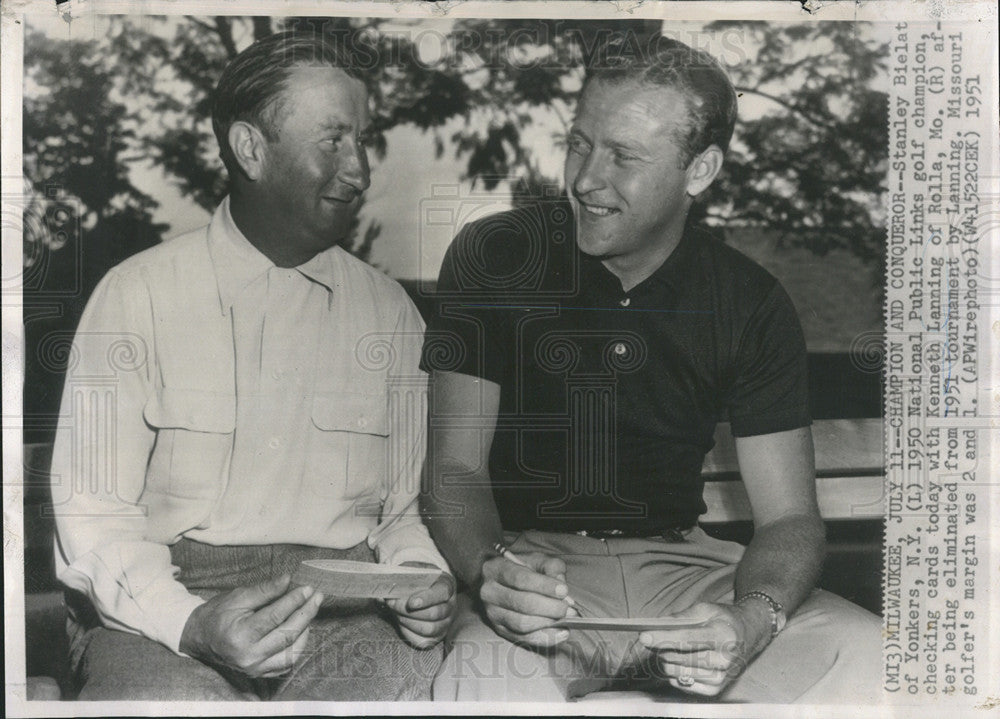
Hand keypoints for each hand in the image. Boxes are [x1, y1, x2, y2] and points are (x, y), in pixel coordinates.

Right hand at [179, 574, 322, 678]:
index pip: (275, 616)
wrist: (200, 637)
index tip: (308, 588)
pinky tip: (301, 630)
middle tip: (317, 596)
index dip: (294, 600)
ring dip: (305, 630)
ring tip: (310, 611)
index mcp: (240, 635)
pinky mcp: (260, 673)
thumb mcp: (238, 597)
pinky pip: (286, 663)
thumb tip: (288, 580)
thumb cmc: (218, 614)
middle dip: (306, 613)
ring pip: (291, 652)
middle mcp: (248, 656)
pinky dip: (297, 647)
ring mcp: (255, 668)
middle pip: (287, 634)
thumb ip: (265, 590)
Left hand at [385, 562, 455, 648]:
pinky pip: (423, 641)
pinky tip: (401, 621)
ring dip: (407, 621)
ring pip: (429, 629)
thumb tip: (387, 588)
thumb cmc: (416, 580)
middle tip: (392, 604)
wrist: (420, 591)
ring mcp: (445, 622)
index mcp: (446, 585)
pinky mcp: (437, 636)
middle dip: (409, 611)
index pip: (442, 593)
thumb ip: (401, 576)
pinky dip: (408, 632)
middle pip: (434, 614)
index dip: (427, 598)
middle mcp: (450, 606)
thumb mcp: (411, 571)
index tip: (410, 602)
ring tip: (395, 612)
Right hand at [479, 552, 575, 648]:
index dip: (543, 586)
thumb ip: (551, 568)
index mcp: (496, 569)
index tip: (563, 590)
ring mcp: (493, 613)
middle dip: (548, 607)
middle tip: (567, 608)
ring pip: (521, 623)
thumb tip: (562, 591)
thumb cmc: (521, 569)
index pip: (519, 578)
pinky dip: (544, 638)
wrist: (502, 581)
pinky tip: (561, 632)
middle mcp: (489, 592)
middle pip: (521, 603)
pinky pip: (523, 638)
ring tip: (566, 619)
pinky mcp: (500, 630)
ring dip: (547, 623)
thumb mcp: (536, 560)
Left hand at [638, 601, 771, 696]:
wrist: (748, 636)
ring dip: (666, 660)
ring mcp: (721, 678)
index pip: (687, 640)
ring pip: (677, 672)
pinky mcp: (715, 690)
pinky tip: (680, 661)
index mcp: (724, 636)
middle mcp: (725, 660)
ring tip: (669, 648)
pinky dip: (674, 672)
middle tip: (654, 639)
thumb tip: (658, 626)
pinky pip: (682, 684)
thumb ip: (682, 617)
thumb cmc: (723, 620)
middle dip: (661, 648)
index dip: (663, 638)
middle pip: (680, 658)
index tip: (644, 636)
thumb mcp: (706, 609)